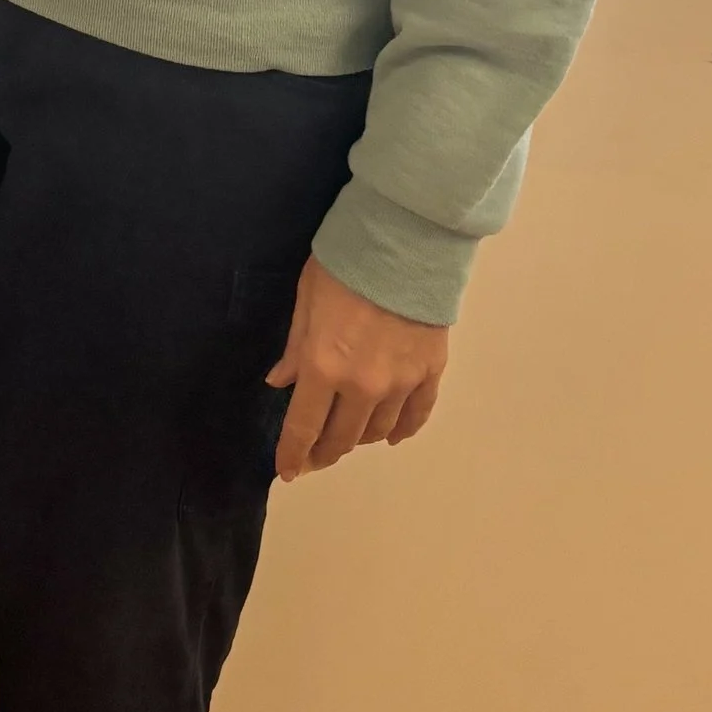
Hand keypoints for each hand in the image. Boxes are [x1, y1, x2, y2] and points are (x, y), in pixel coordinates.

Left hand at [267, 256, 449, 481]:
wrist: (405, 240)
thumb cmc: (345, 264)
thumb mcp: (307, 300)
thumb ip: (295, 348)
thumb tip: (281, 382)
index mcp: (325, 368)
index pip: (304, 428)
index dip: (293, 454)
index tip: (287, 471)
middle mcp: (364, 386)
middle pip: (342, 438)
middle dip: (324, 452)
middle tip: (314, 455)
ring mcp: (401, 383)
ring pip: (378, 431)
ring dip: (359, 437)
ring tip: (349, 432)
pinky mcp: (430, 372)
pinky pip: (416, 416)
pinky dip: (402, 430)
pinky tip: (392, 434)